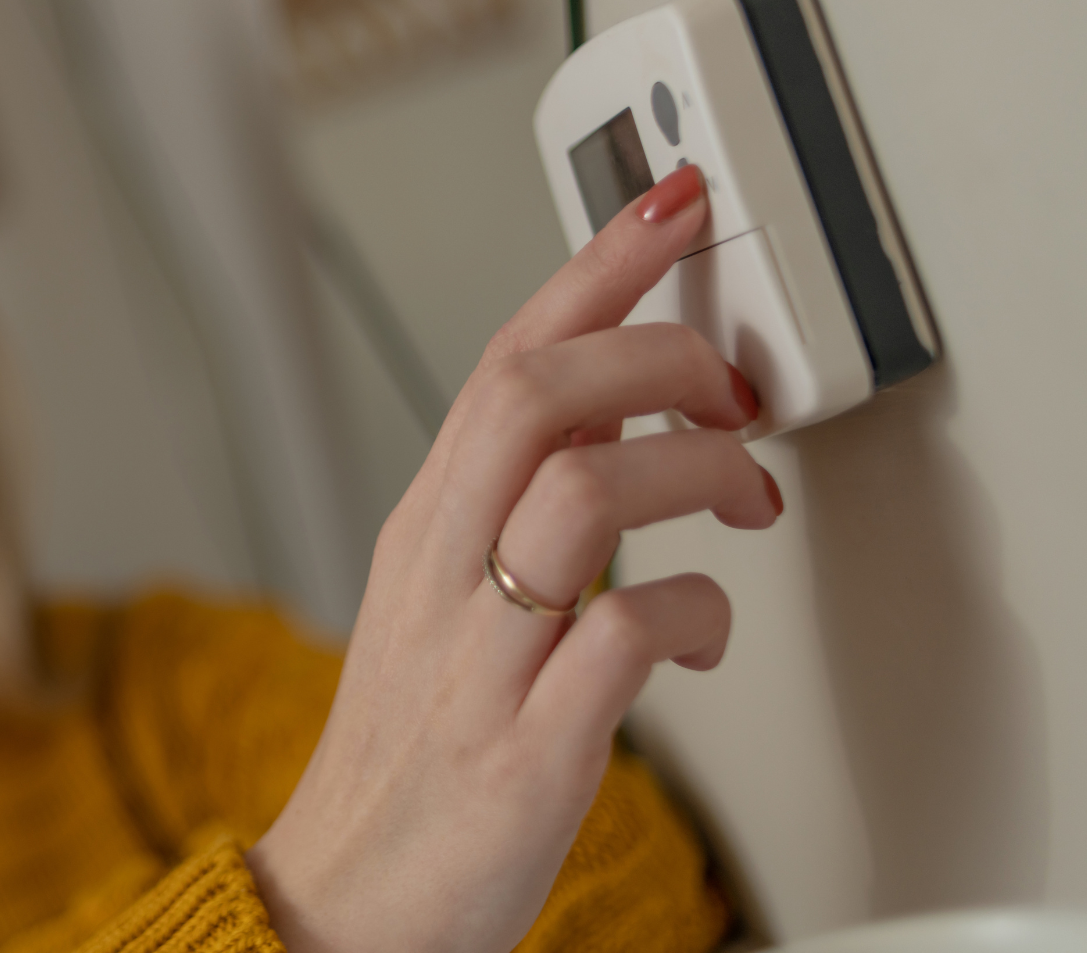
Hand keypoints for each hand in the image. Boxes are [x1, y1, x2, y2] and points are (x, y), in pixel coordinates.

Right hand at [247, 166, 780, 951]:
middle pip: (532, 396)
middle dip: (656, 351)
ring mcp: (477, 659)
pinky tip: (702, 628)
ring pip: (580, 494)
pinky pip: (624, 640)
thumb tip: (614, 419)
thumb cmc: (408, 746)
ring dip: (693, 470)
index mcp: (422, 526)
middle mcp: (441, 573)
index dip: (594, 267)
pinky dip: (695, 614)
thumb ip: (512, 506)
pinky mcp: (523, 751)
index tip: (668, 204)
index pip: (503, 358)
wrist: (343, 894)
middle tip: (729, 383)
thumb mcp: (438, 599)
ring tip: (742, 499)